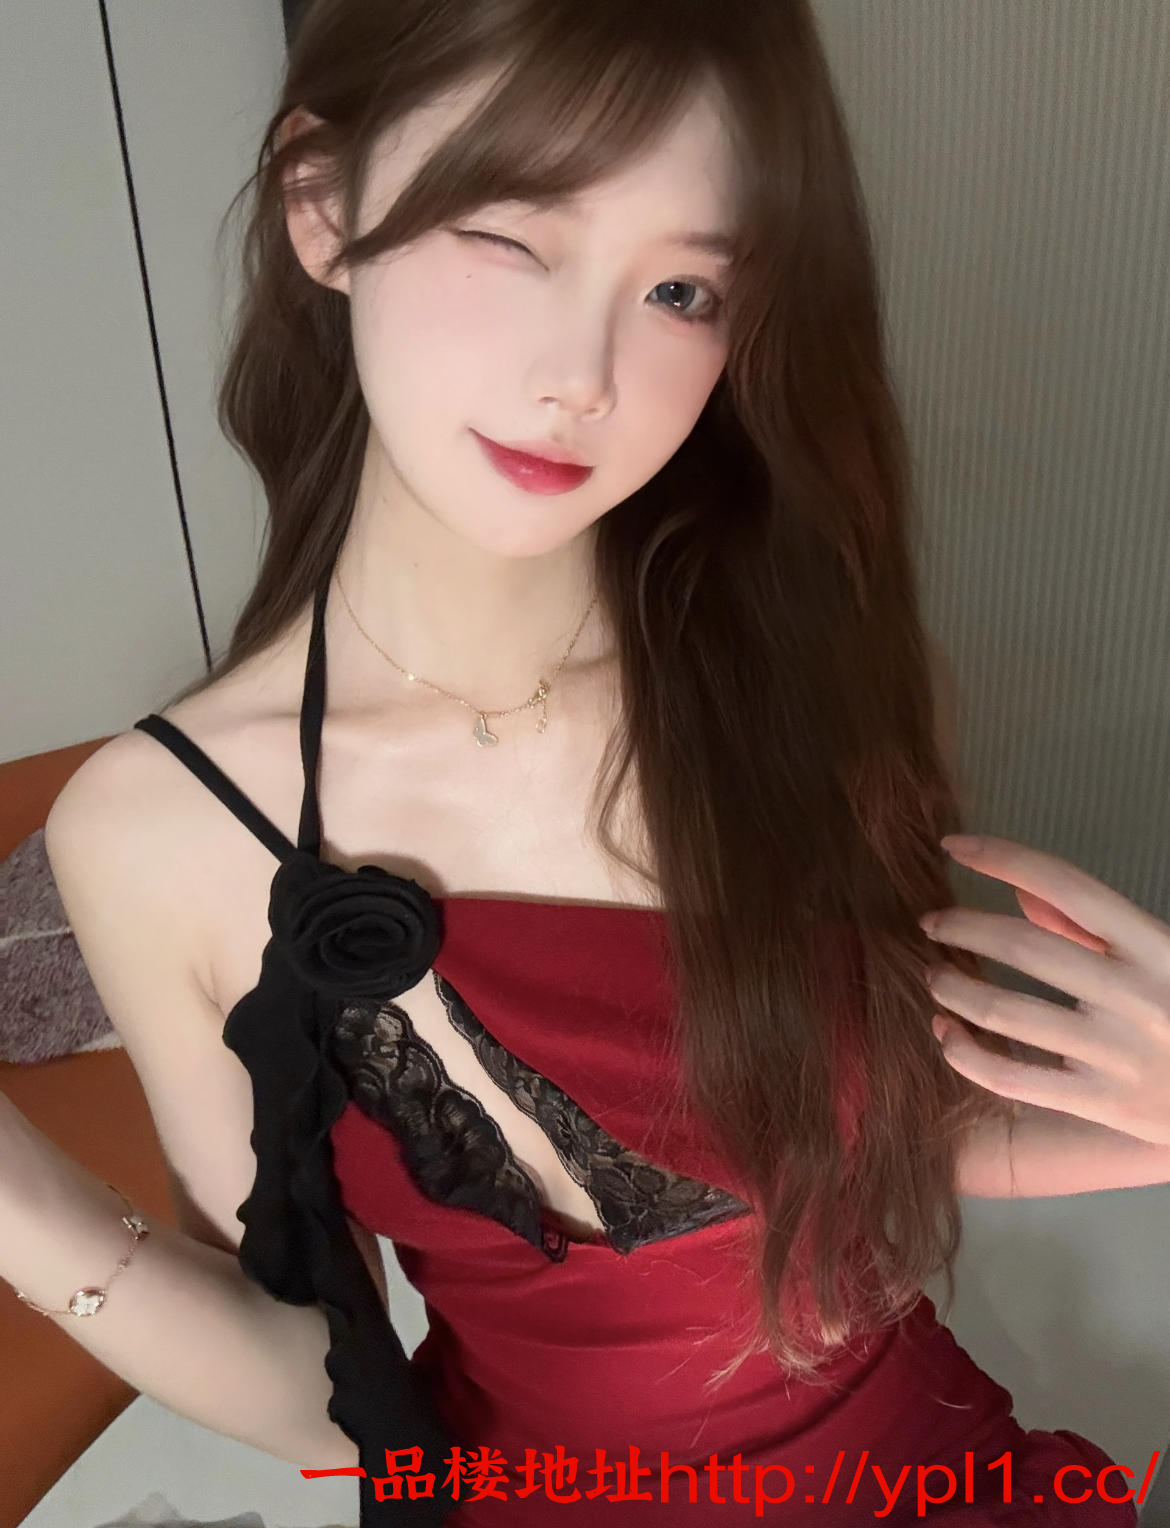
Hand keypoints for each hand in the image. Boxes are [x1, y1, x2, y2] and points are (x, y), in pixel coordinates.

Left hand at [919, 833, 1169, 1146]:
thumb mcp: (1161, 956)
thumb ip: (1091, 927)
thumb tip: (1022, 894)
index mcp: (1154, 946)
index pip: (1067, 885)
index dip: (1003, 858)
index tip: (954, 845)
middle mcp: (1134, 995)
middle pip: (1024, 947)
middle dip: (961, 927)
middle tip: (931, 923)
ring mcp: (1115, 1054)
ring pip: (1004, 1012)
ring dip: (952, 987)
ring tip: (934, 977)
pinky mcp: (1098, 1103)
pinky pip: (1009, 1078)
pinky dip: (963, 1052)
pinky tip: (945, 1033)